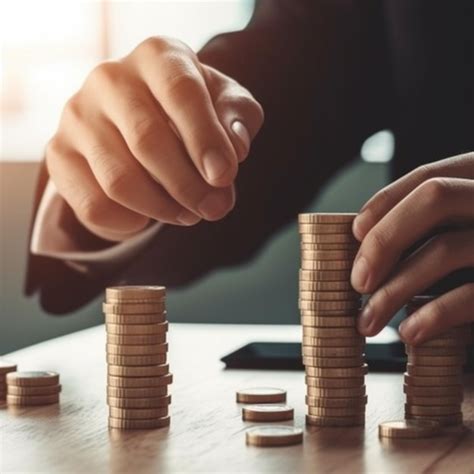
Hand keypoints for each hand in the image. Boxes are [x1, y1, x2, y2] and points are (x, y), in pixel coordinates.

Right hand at [46, 36, 263, 240]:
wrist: (141, 120)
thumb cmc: (191, 113)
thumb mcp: (224, 106)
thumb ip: (237, 119)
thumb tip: (235, 149)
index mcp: (157, 56)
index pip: (181, 94)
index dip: (205, 140)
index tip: (223, 178)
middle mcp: (110, 79)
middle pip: (147, 142)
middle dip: (189, 186)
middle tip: (215, 209)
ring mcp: (77, 116)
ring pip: (119, 181)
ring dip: (162, 208)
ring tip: (189, 214)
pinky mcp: (59, 154)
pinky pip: (94, 204)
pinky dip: (129, 222)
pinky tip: (148, 216)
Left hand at [350, 152, 473, 343]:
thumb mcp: (462, 233)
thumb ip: (428, 227)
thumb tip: (365, 239)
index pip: (428, 177)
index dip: (386, 202)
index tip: (355, 233)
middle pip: (435, 197)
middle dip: (385, 239)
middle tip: (357, 282)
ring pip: (446, 248)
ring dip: (393, 291)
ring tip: (367, 321)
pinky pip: (472, 295)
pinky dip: (433, 315)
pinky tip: (410, 333)